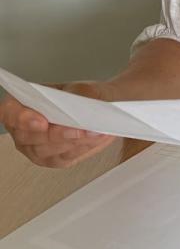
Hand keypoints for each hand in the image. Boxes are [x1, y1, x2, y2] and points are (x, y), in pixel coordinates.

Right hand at [0, 82, 114, 167]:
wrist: (100, 106)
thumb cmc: (83, 95)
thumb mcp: (80, 88)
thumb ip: (75, 95)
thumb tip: (77, 108)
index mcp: (21, 105)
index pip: (10, 113)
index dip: (22, 118)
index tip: (41, 121)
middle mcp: (23, 130)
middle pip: (30, 138)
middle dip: (56, 134)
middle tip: (77, 129)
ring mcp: (35, 148)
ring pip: (47, 151)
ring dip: (73, 142)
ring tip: (95, 132)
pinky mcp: (54, 160)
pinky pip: (64, 158)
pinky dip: (83, 148)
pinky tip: (97, 139)